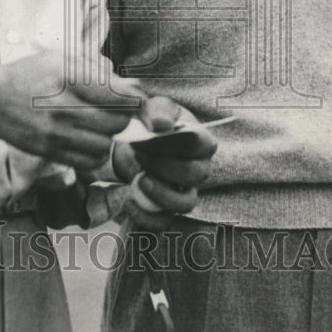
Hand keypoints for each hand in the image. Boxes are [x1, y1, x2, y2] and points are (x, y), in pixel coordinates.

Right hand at [0, 52, 140, 170]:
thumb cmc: (31, 75)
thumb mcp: (62, 60)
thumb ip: (98, 72)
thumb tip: (134, 87)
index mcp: (69, 77)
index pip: (120, 96)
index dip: (135, 99)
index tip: (136, 99)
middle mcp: (64, 106)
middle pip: (117, 121)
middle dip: (122, 116)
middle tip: (114, 110)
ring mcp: (56, 131)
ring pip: (105, 143)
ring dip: (108, 136)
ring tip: (98, 125)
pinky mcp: (49, 150)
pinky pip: (89, 161)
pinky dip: (96, 153)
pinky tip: (89, 140)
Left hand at [112, 97, 219, 228]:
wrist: (137, 142)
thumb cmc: (152, 122)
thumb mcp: (154, 109)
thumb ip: (157, 112)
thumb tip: (161, 125)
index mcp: (201, 142)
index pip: (202, 145)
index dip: (176, 144)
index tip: (150, 138)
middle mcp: (199, 169)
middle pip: (194, 174)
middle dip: (165, 165)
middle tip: (139, 155)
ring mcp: (185, 191)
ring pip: (186, 204)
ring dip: (162, 194)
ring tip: (139, 179)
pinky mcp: (167, 208)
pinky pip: (164, 222)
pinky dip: (146, 217)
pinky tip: (129, 201)